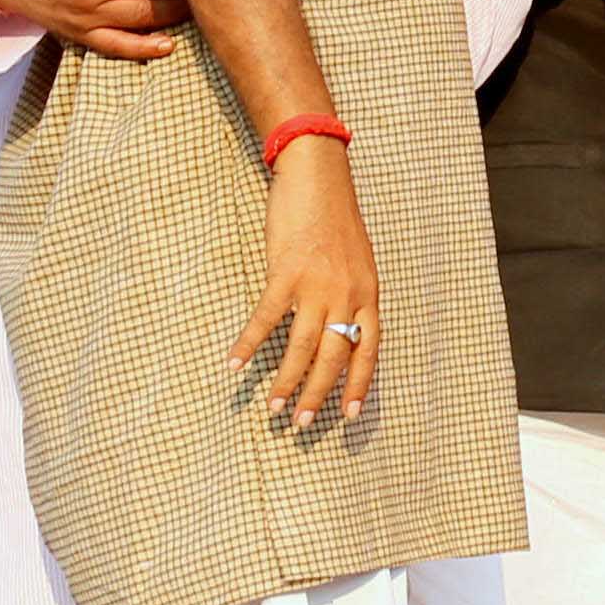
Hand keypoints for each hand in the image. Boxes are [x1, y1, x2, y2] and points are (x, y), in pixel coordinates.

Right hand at [231, 138, 380, 428]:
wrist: (319, 180)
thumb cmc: (336, 222)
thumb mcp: (358, 264)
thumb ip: (353, 298)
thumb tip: (344, 331)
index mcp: (368, 295)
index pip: (370, 350)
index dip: (360, 384)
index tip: (350, 415)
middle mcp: (348, 295)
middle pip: (336, 356)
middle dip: (319, 393)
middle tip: (303, 424)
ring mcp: (317, 285)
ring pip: (303, 346)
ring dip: (288, 381)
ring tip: (275, 408)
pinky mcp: (286, 272)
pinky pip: (267, 318)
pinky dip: (249, 343)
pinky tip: (234, 365)